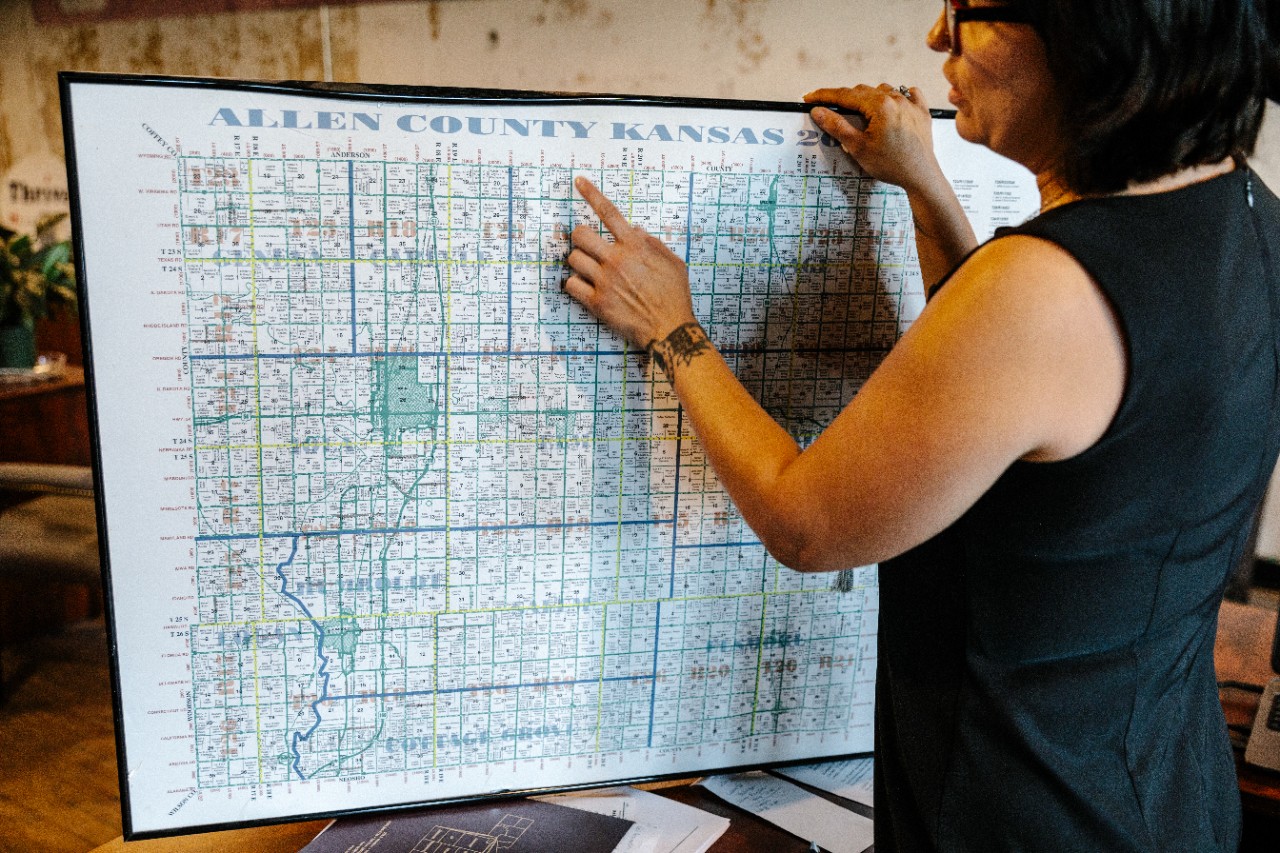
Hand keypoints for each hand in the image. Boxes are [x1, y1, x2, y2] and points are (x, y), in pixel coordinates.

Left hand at [564, 176, 697, 349]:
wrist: (670, 328)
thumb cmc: (674, 296)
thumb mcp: (673, 262)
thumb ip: (652, 243)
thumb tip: (634, 230)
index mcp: (635, 246)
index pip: (608, 212)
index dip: (590, 193)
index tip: (578, 181)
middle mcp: (616, 260)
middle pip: (580, 235)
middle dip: (580, 238)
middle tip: (587, 247)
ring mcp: (604, 281)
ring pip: (573, 259)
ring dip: (578, 262)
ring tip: (590, 270)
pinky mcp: (596, 302)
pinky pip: (570, 284)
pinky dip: (574, 284)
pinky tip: (585, 287)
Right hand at [804, 84, 941, 191]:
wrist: (921, 176)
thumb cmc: (891, 164)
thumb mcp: (858, 147)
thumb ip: (837, 126)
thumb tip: (818, 111)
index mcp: (879, 105)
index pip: (845, 95)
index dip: (825, 96)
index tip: (809, 97)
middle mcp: (896, 98)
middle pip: (863, 91)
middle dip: (845, 98)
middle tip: (829, 107)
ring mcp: (911, 104)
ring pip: (883, 91)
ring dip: (869, 97)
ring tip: (859, 110)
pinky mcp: (922, 112)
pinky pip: (909, 94)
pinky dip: (897, 96)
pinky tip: (892, 103)